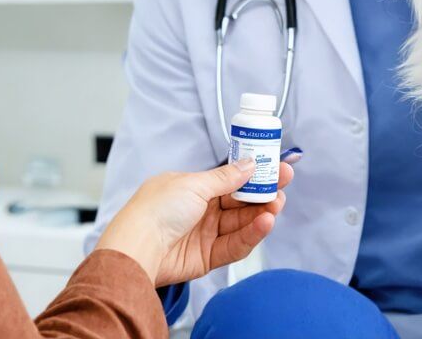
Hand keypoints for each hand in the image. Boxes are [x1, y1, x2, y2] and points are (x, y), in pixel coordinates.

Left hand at [94, 158, 293, 286]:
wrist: (137, 246)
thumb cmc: (157, 209)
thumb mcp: (194, 184)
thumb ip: (226, 177)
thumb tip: (250, 164)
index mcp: (194, 187)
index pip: (231, 179)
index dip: (253, 173)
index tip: (276, 166)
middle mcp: (201, 209)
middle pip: (240, 201)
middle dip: (263, 193)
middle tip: (283, 184)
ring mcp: (205, 233)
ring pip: (241, 223)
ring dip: (261, 213)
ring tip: (277, 204)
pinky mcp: (207, 257)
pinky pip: (235, 245)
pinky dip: (252, 234)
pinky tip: (265, 222)